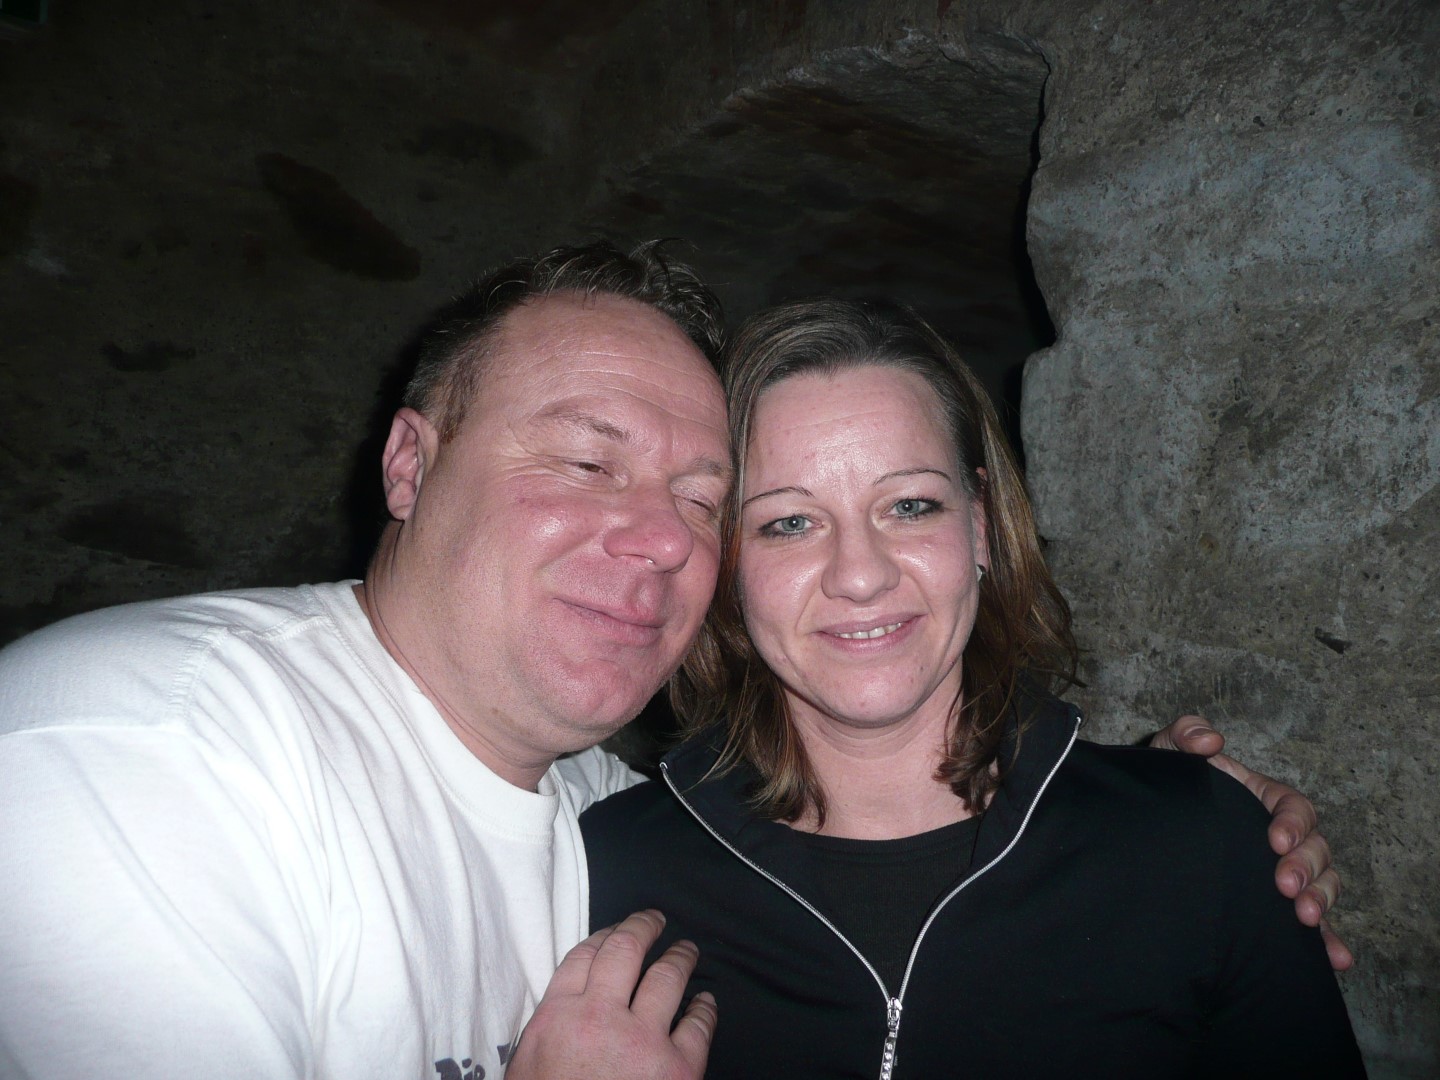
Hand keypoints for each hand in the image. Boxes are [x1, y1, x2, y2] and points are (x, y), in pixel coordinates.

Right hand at [507, 910, 716, 1079]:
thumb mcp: (528, 1071)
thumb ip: (547, 1034)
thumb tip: (560, 1015)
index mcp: (558, 1018)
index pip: (583, 958)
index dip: (603, 936)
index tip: (615, 930)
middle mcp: (602, 1017)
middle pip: (625, 951)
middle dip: (643, 927)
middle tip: (655, 918)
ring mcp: (644, 1040)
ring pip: (667, 978)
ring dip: (680, 958)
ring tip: (687, 950)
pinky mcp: (680, 1068)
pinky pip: (699, 1025)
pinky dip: (705, 1008)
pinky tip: (707, 1002)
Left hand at [1150, 715, 1353, 971]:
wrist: (1146, 827)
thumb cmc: (1166, 788)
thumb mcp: (1167, 755)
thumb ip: (1185, 735)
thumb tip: (1211, 740)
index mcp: (1262, 799)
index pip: (1294, 807)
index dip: (1293, 822)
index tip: (1275, 840)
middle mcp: (1279, 835)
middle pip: (1315, 849)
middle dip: (1308, 868)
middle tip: (1286, 887)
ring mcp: (1278, 871)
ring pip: (1321, 883)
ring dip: (1320, 900)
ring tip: (1304, 918)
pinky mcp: (1272, 906)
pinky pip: (1308, 925)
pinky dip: (1326, 942)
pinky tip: (1335, 960)